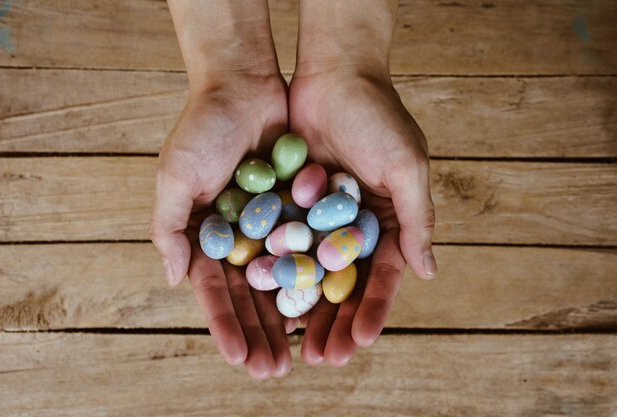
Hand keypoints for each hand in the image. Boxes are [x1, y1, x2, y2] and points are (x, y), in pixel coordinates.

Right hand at [150, 74, 294, 378]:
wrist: (244, 84)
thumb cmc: (202, 129)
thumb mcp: (174, 176)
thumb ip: (170, 228)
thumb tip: (174, 281)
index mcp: (210, 237)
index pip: (219, 292)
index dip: (228, 326)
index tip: (241, 359)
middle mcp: (244, 237)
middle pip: (256, 296)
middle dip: (265, 333)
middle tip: (277, 371)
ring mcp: (276, 224)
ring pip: (289, 280)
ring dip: (296, 316)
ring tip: (309, 352)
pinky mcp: (304, 207)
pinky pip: (315, 246)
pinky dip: (322, 275)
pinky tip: (332, 306)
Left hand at [288, 68, 436, 365]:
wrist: (335, 72)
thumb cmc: (379, 117)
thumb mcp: (407, 167)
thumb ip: (419, 219)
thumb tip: (429, 273)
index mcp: (386, 221)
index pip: (380, 277)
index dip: (372, 310)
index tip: (360, 341)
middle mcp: (351, 225)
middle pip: (341, 284)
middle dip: (334, 322)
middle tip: (322, 359)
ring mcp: (318, 216)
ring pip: (308, 272)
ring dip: (302, 308)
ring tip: (293, 344)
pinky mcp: (288, 202)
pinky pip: (280, 242)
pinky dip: (274, 272)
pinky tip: (264, 302)